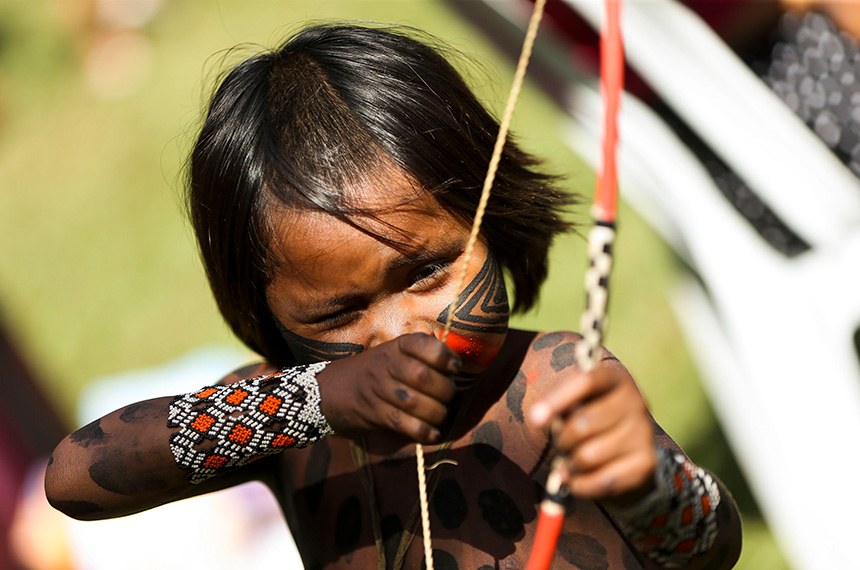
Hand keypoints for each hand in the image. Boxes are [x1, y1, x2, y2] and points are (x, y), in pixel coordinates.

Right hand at [316, 333, 459, 442]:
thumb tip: (457, 365)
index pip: (423, 344)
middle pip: (422, 377)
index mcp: (397, 346)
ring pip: (414, 402)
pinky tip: (432, 434)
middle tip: (449, 397)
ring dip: (436, 413)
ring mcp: (378, 388)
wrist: (331, 390)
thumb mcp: (394, 354)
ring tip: (441, 415)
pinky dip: (422, 431)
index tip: (455, 368)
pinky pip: (402, 423)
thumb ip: (422, 357)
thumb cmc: (375, 372)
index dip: (444, 356)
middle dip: (445, 390)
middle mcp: (386, 363)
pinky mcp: (373, 413)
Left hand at [528, 360, 656, 501]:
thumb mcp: (575, 402)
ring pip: (588, 456)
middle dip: (561, 439)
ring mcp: (644, 433)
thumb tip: (539, 418)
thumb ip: (557, 406)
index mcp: (615, 378)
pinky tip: (577, 480)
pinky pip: (603, 481)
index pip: (586, 382)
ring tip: (571, 462)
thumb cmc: (591, 417)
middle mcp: (635, 402)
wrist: (627, 448)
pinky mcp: (646, 463)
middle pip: (583, 423)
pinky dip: (581, 485)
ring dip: (570, 464)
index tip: (535, 419)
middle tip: (561, 444)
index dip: (558, 399)